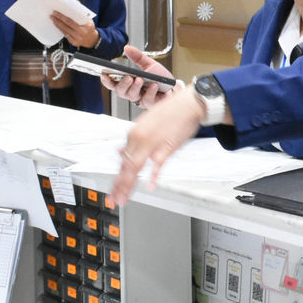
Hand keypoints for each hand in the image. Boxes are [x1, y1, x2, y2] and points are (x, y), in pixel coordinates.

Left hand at [49, 10, 99, 49]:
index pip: (72, 20)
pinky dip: (61, 29)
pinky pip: (65, 35)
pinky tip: (57, 26)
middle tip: (53, 15)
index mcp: (86, 26)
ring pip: (65, 30)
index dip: (63, 16)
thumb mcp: (88, 21)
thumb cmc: (89, 28)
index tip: (57, 12)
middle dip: (58, 19)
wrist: (92, 40)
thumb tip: (72, 8)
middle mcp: (81, 32)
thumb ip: (81, 15)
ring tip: (53, 19)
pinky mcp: (74, 42)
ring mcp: (77, 38)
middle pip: (67, 24)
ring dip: (58, 24)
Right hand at [101, 44, 173, 106]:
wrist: (174, 87)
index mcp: (129, 83)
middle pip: (120, 92)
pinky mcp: (151, 104)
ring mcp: (141, 99)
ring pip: (132, 96)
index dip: (106, 80)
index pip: (113, 83)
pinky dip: (150, 92)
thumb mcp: (149, 64)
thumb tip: (127, 48)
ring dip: (134, 87)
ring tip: (139, 79)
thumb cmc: (160, 78)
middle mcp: (132, 92)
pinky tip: (153, 86)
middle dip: (122, 84)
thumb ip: (137, 57)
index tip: (104, 73)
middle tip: (128, 77)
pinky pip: (147, 100)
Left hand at [110, 86, 203, 205]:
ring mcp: (152, 143)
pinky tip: (151, 186)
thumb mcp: (146, 123)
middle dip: (118, 185)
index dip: (117, 176)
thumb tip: (121, 151)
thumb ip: (134, 139)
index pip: (122, 159)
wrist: (188, 104)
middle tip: (114, 199)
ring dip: (128, 185)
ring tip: (123, 198)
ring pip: (135, 167)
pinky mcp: (166, 147)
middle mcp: (139, 138)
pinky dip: (154, 176)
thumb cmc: (170, 112)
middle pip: (126, 166)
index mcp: (134, 133)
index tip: (114, 187)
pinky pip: (158, 164)